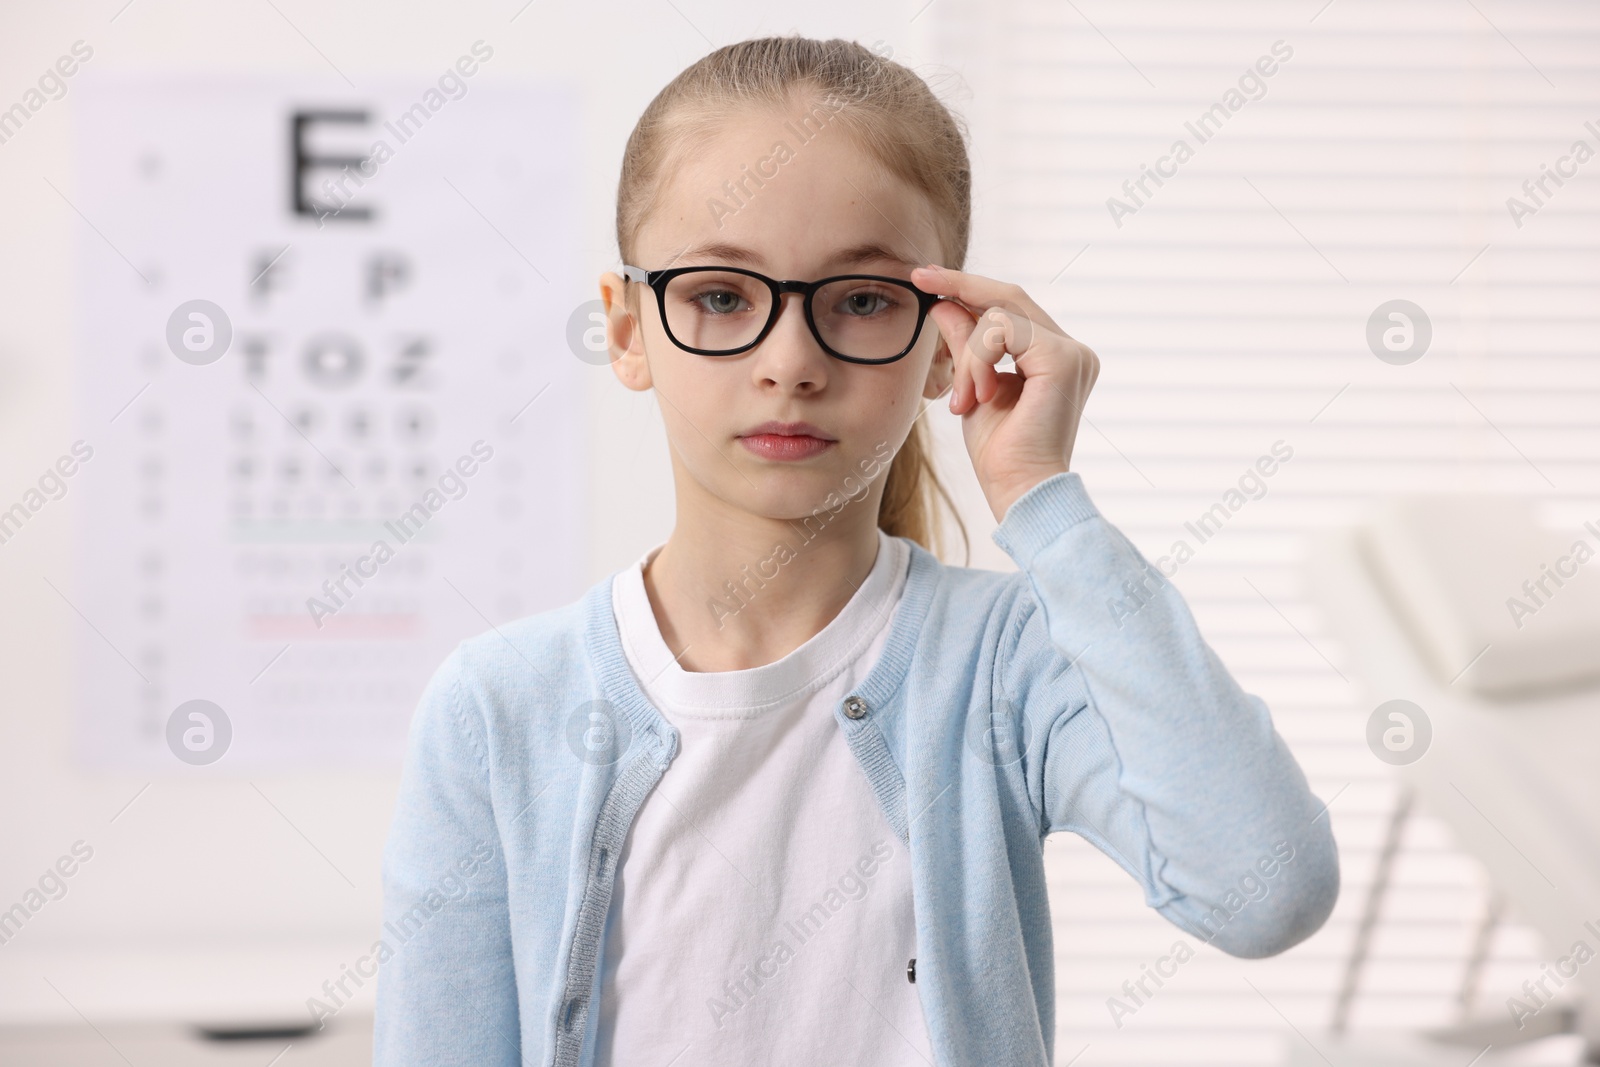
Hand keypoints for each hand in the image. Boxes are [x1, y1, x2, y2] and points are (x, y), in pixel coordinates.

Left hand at [911, 264, 1099, 522]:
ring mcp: (1072, 352)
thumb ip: (965, 346)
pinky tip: (979, 396)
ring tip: (966, 399)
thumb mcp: (973, 386)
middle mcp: (1071, 350)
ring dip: (968, 355)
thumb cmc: (999, 453)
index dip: (968, 288)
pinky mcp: (1063, 358)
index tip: (926, 278)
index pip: (1011, 308)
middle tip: (919, 278)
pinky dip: (978, 359)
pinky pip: (1003, 330)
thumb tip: (943, 304)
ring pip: (999, 314)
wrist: (1020, 491)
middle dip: (960, 285)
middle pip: (1009, 297)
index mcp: (1054, 357)